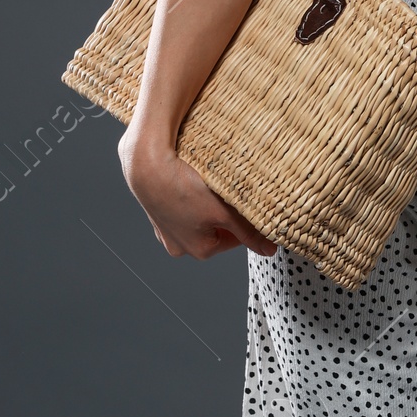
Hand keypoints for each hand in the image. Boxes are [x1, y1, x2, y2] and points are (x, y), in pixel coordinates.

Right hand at [119, 132, 276, 259]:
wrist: (146, 165)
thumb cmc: (184, 189)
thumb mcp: (225, 212)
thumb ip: (249, 232)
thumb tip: (269, 250)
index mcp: (200, 251)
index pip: (236, 238)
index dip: (242, 218)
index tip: (241, 202)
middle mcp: (179, 247)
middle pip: (217, 229)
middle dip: (222, 211)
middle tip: (221, 192)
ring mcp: (165, 232)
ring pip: (199, 218)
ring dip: (205, 204)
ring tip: (203, 186)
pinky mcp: (157, 214)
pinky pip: (182, 209)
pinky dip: (187, 198)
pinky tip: (187, 184)